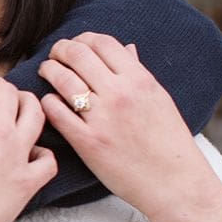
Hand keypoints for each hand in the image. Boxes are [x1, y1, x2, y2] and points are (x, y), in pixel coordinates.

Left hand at [38, 32, 219, 218]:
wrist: (174, 183)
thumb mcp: (160, 100)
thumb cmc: (169, 142)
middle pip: (77, 54)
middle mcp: (120, 94)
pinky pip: (56, 112)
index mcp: (140, 80)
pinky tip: (49, 102)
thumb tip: (126, 48)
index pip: (102, 42)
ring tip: (46, 71)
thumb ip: (139, 73)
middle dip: (59, 49)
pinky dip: (47, 102)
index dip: (82, 38)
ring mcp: (102, 118)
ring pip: (61, 79)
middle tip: (54, 54)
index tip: (75, 45)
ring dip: (49, 70)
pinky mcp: (88, 142)